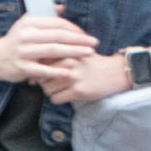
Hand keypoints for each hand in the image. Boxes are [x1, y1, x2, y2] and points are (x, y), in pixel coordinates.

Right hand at [0, 10, 94, 84]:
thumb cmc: (16, 41)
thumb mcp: (26, 24)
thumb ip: (45, 17)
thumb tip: (64, 8)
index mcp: (29, 23)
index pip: (57, 23)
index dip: (74, 29)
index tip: (86, 35)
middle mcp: (26, 36)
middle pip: (58, 36)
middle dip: (79, 39)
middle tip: (94, 43)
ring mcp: (24, 52)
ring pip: (53, 51)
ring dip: (74, 52)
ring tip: (89, 54)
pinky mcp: (22, 67)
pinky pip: (43, 70)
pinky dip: (57, 71)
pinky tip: (70, 72)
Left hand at [32, 39, 147, 105]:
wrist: (116, 72)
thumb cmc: (92, 62)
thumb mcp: (75, 52)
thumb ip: (56, 56)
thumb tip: (34, 66)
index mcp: (66, 51)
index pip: (40, 61)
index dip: (38, 69)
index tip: (42, 73)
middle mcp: (68, 63)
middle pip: (40, 76)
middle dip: (43, 81)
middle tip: (53, 82)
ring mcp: (73, 78)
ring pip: (46, 89)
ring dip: (50, 91)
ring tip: (60, 88)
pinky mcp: (78, 91)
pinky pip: (55, 99)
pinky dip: (58, 99)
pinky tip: (66, 95)